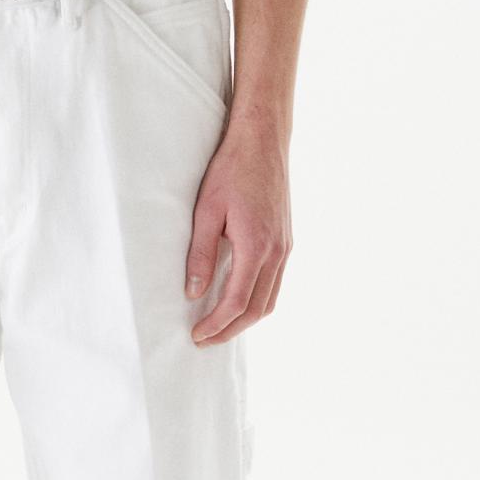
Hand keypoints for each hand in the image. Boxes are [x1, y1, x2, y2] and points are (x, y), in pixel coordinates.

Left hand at [185, 110, 291, 344]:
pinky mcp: (287, 241)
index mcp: (257, 247)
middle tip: (204, 339)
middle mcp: (277, 252)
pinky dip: (257, 300)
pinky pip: (275, 282)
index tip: (196, 335)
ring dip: (245, 319)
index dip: (215, 325)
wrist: (263, 140)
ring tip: (219, 326)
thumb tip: (193, 292)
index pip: (236, 302)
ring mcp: (286, 247)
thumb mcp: (207, 211)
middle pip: (257, 310)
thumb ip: (201, 255)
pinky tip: (238, 299)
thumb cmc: (232, 169)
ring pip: (270, 299)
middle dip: (230, 330)